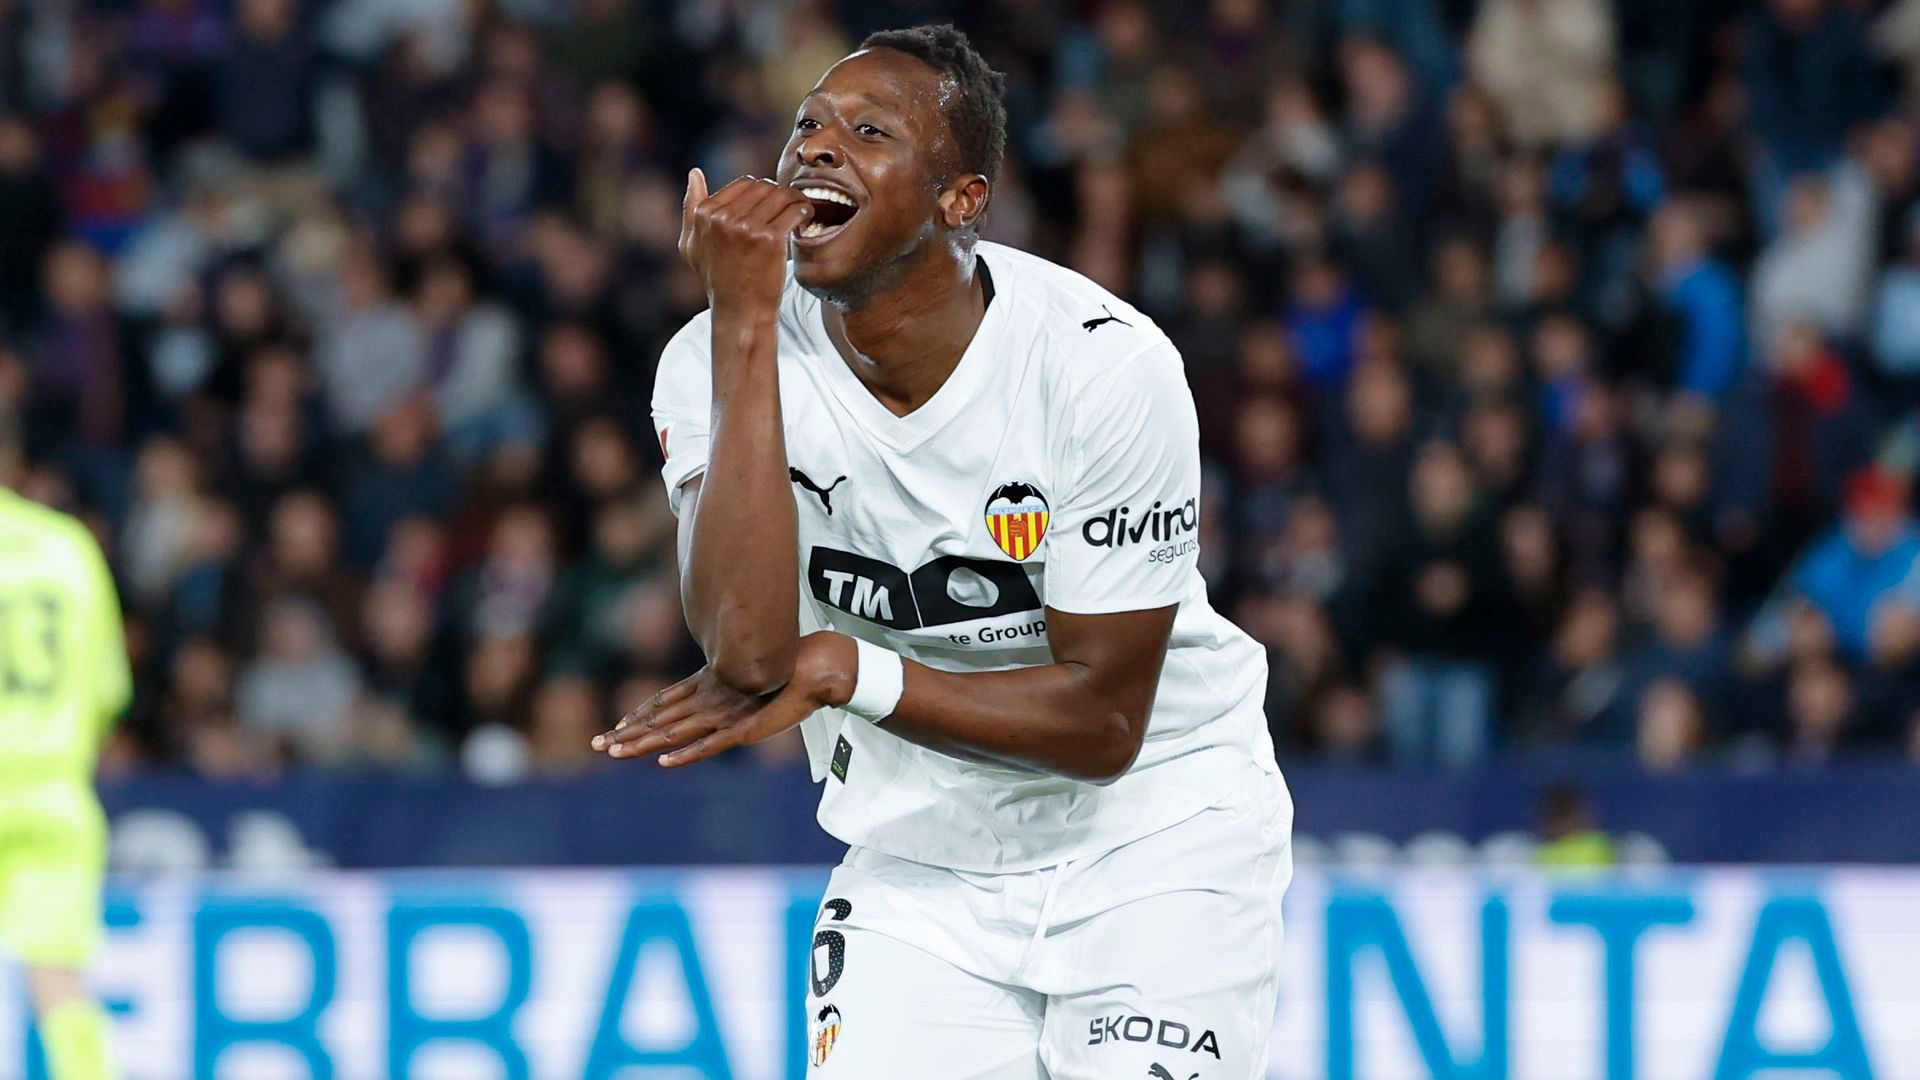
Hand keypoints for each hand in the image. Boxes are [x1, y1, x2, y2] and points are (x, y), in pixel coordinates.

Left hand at [593, 631, 855, 766]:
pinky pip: (709, 745)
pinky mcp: (743, 728)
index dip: (638, 715)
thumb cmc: (787, 664)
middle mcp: (708, 697)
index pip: (664, 702)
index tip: (614, 728)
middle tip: (596, 745)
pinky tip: (665, 763)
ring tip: (614, 753)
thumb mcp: (749, 672)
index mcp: (708, 683)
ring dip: (642, 743)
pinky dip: (687, 754)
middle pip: (659, 718)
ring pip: (674, 732)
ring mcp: (723, 713)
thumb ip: (732, 679)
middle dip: (627, 733)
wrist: (814, 665)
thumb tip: (726, 679)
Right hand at [678, 168, 813, 315]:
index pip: (743, 183)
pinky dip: (804, 211)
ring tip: (800, 210)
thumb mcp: (691, 246)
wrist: (740, 312)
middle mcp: (723, 218)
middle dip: (779, 194)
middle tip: (789, 207)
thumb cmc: (717, 280)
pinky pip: (794, 210)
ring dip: (795, 199)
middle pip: (763, 186)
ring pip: (780, 194)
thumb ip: (691, 208)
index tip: (772, 205)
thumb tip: (695, 173)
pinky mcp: (770, 240)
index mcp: (705, 215)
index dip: (762, 192)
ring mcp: (747, 229)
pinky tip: (806, 219)